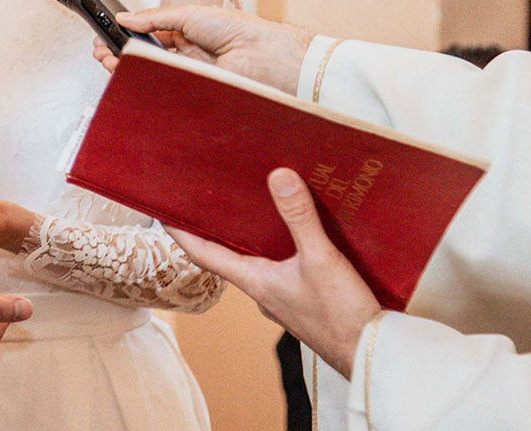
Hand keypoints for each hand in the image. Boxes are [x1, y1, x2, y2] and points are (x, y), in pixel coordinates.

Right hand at [92, 6, 313, 95]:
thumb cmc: (239, 30)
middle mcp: (185, 53)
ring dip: (126, 66)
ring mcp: (185, 73)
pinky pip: (160, 86)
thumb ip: (154, 18)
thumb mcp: (189, 14)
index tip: (108, 33)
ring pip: (149, 72)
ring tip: (108, 60)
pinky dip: (143, 81)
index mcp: (187, 31)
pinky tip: (129, 73)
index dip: (127, 34)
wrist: (264, 57)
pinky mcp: (187, 91)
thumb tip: (125, 18)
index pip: (149, 34)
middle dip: (120, 52)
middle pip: (144, 55)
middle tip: (102, 50)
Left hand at [168, 168, 381, 376]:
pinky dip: (279, 249)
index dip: (181, 232)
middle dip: (217, 229)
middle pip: (228, 255)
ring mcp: (281, 299)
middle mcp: (261, 291)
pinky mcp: (303, 301)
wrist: (370, 355)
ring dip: (251, 238)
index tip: (161, 211)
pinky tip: (295, 236)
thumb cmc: (340, 315)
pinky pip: (282, 269)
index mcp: (254, 282)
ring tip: (251, 207)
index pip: (204, 253)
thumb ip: (299, 217)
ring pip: (257, 262)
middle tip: (209, 198)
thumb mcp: (320, 259)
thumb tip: (278, 176)